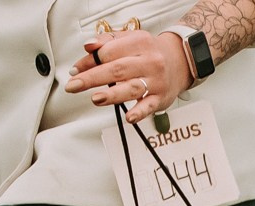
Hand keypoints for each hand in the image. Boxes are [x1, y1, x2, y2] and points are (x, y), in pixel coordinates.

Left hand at [63, 28, 192, 125]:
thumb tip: (88, 46)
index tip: (75, 70)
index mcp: (139, 43)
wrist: (181, 61)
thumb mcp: (131, 39)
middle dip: (93, 78)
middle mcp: (149, 61)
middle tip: (74, 85)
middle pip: (117, 69)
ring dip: (113, 95)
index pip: (109, 52)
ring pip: (132, 88)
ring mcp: (156, 81)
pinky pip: (150, 106)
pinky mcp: (161, 98)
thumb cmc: (150, 52)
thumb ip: (107, 41)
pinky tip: (129, 117)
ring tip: (95, 98)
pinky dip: (139, 113)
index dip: (89, 61)